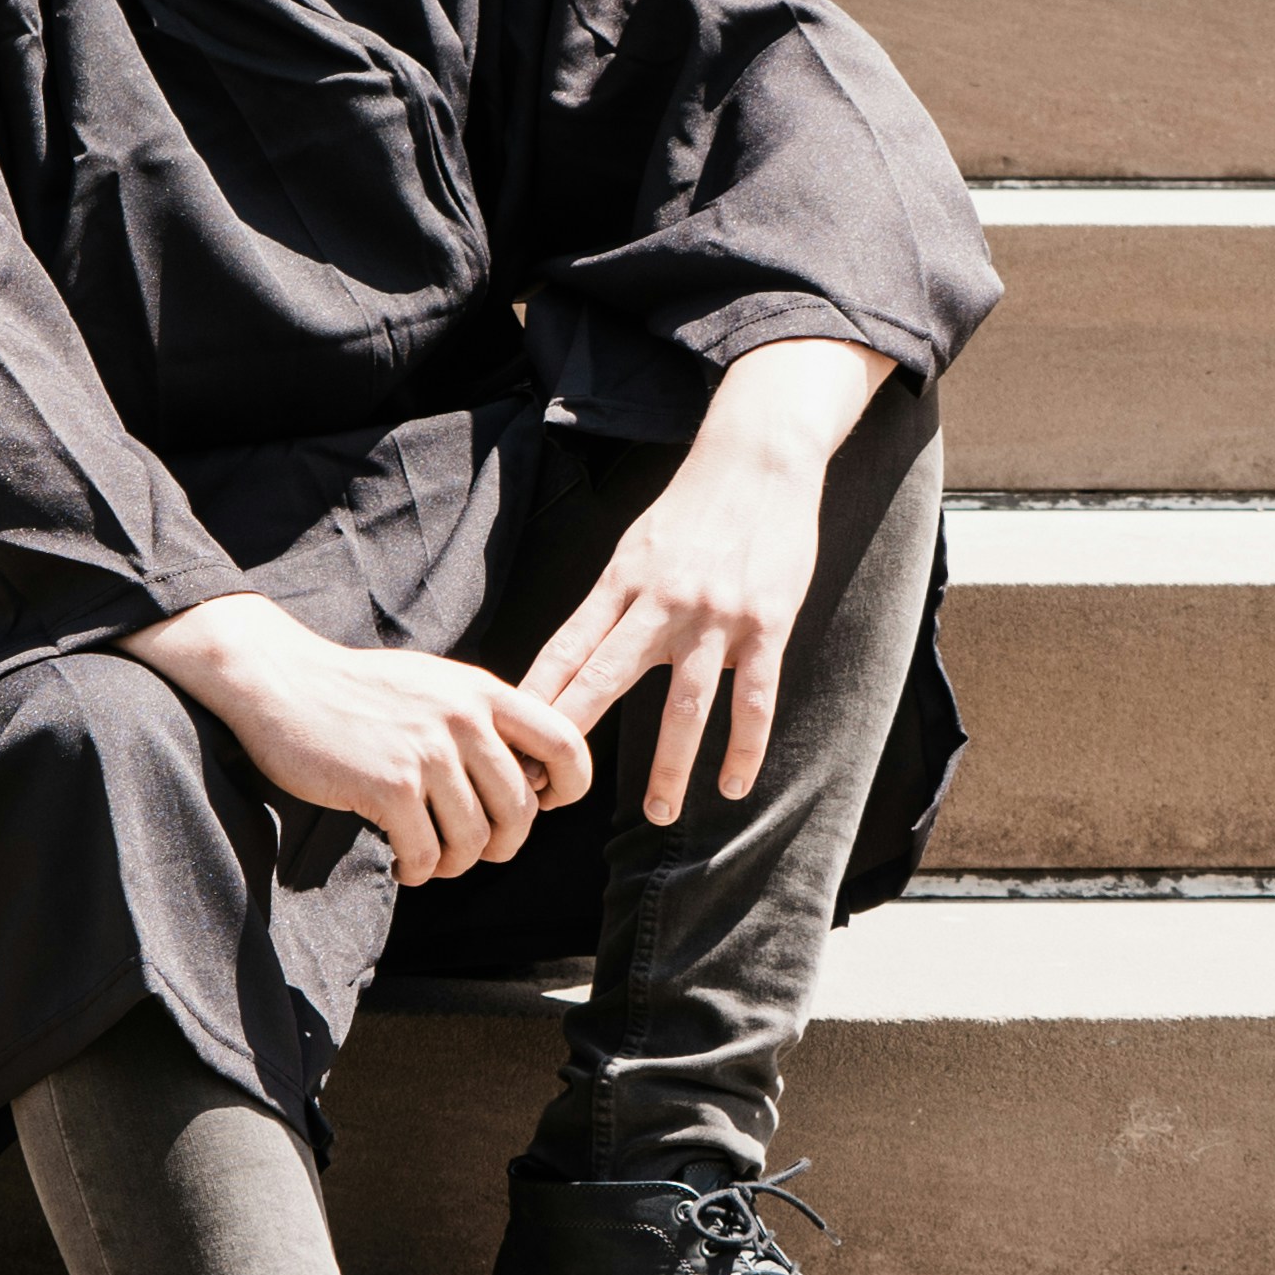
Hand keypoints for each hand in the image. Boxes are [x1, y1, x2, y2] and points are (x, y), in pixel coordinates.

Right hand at [123, 594, 593, 886]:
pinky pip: (427, 854)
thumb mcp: (434, 685)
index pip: (566, 742)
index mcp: (482, 691)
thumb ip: (480, 720)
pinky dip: (418, 870)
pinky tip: (402, 862)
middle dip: (502, 844)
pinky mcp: (388, 785)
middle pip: (521, 809)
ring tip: (431, 858)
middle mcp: (462, 718)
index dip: (570, 786)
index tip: (543, 805)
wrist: (281, 681)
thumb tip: (530, 778)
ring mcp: (426, 752)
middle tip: (474, 849)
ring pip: (475, 840)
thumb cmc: (357, 691)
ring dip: (455, 864)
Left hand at [519, 339, 896, 825]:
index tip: (508, 748)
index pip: (563, 652)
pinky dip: (743, 747)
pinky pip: (753, 698)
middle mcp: (659, 601)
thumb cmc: (691, 510)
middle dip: (572, 740)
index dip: (533, 703)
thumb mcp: (636, 548)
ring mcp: (714, 615)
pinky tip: (732, 784)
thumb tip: (569, 664)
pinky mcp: (766, 623)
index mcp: (619, 583)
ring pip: (684, 706)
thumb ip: (610, 605)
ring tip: (657, 814)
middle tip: (552, 795)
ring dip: (668, 767)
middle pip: (603, 680)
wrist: (758, 459)